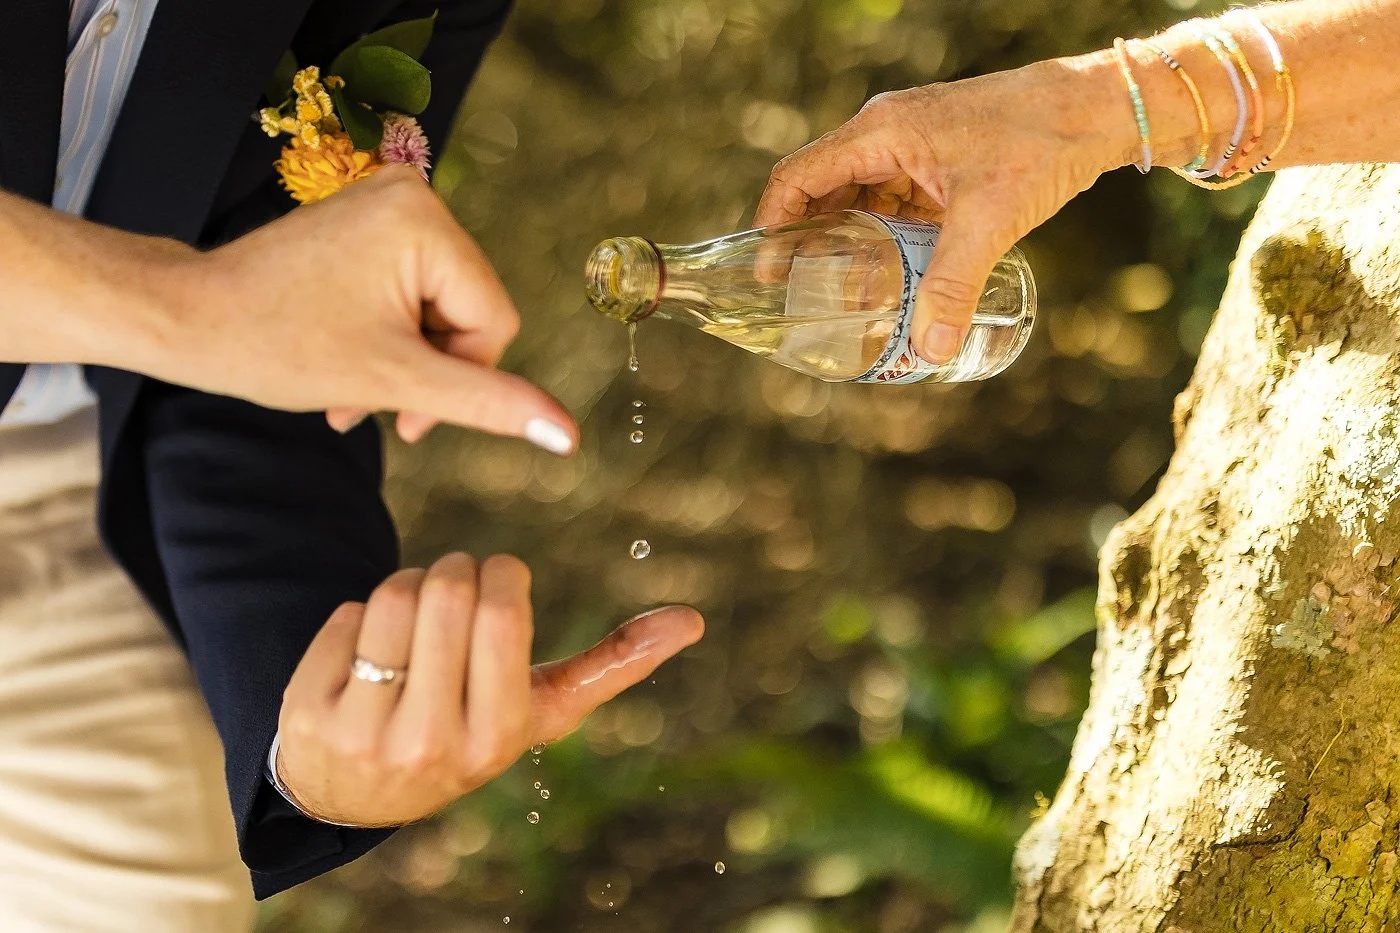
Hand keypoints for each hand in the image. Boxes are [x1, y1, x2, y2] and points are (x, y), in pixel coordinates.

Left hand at [150, 166, 576, 449]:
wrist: (183, 320)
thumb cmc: (276, 346)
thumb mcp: (397, 381)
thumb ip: (490, 404)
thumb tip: (568, 435)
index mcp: (427, 220)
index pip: (494, 321)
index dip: (459, 378)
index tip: (402, 414)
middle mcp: (413, 194)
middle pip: (467, 313)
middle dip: (425, 370)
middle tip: (370, 405)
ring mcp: (385, 204)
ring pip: (436, 309)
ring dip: (403, 362)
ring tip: (351, 393)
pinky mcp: (363, 222)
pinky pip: (407, 290)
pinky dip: (386, 335)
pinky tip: (348, 366)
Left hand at [274, 553, 704, 826]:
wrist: (361, 790)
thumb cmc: (470, 729)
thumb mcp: (541, 708)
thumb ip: (613, 664)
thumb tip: (692, 621)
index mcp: (500, 733)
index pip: (500, 610)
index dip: (499, 574)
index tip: (498, 581)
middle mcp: (432, 741)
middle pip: (447, 590)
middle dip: (454, 569)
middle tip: (454, 585)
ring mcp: (366, 732)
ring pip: (393, 594)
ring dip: (407, 585)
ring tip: (414, 615)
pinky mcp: (311, 715)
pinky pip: (344, 615)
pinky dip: (359, 615)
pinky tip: (367, 650)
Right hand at [754, 56, 1141, 363]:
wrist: (1098, 107)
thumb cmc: (1039, 142)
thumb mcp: (988, 220)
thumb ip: (953, 286)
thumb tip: (930, 349)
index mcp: (880, 131)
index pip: (799, 177)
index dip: (773, 225)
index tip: (767, 273)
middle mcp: (887, 133)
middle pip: (825, 190)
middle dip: (811, 242)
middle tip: (802, 294)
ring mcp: (914, 146)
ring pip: (862, 198)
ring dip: (851, 242)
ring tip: (844, 292)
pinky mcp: (941, 160)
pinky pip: (897, 201)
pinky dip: (888, 236)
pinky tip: (895, 272)